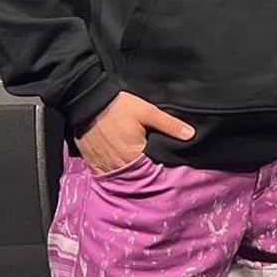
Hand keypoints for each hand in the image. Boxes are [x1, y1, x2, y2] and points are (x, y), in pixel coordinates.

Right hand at [76, 90, 193, 173]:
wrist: (86, 100)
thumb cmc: (117, 105)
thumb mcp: (147, 111)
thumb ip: (169, 124)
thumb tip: (190, 135)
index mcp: (133, 155)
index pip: (151, 172)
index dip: (159, 171)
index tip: (165, 169)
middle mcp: (117, 165)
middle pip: (135, 176)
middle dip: (144, 174)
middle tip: (152, 170)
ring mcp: (102, 165)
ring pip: (120, 176)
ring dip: (128, 174)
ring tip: (136, 169)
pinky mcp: (91, 161)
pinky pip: (105, 173)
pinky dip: (113, 171)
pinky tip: (119, 164)